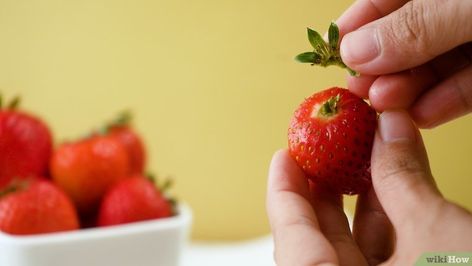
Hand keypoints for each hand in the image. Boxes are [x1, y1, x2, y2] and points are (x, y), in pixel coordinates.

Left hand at [266, 110, 471, 265]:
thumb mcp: (437, 235)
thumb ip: (403, 178)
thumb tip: (389, 125)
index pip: (290, 234)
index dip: (284, 189)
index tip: (285, 155)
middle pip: (314, 240)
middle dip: (321, 190)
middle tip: (323, 152)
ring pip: (350, 250)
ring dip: (358, 203)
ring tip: (360, 160)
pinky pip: (377, 262)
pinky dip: (383, 228)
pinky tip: (390, 193)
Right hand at [335, 0, 471, 127]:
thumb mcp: (465, 6)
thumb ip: (413, 27)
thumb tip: (355, 51)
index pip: (385, 0)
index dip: (355, 25)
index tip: (331, 53)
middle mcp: (455, 10)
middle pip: (405, 38)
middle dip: (379, 66)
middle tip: (359, 88)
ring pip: (435, 65)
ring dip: (407, 89)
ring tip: (386, 104)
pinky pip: (468, 84)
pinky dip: (445, 102)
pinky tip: (423, 116)